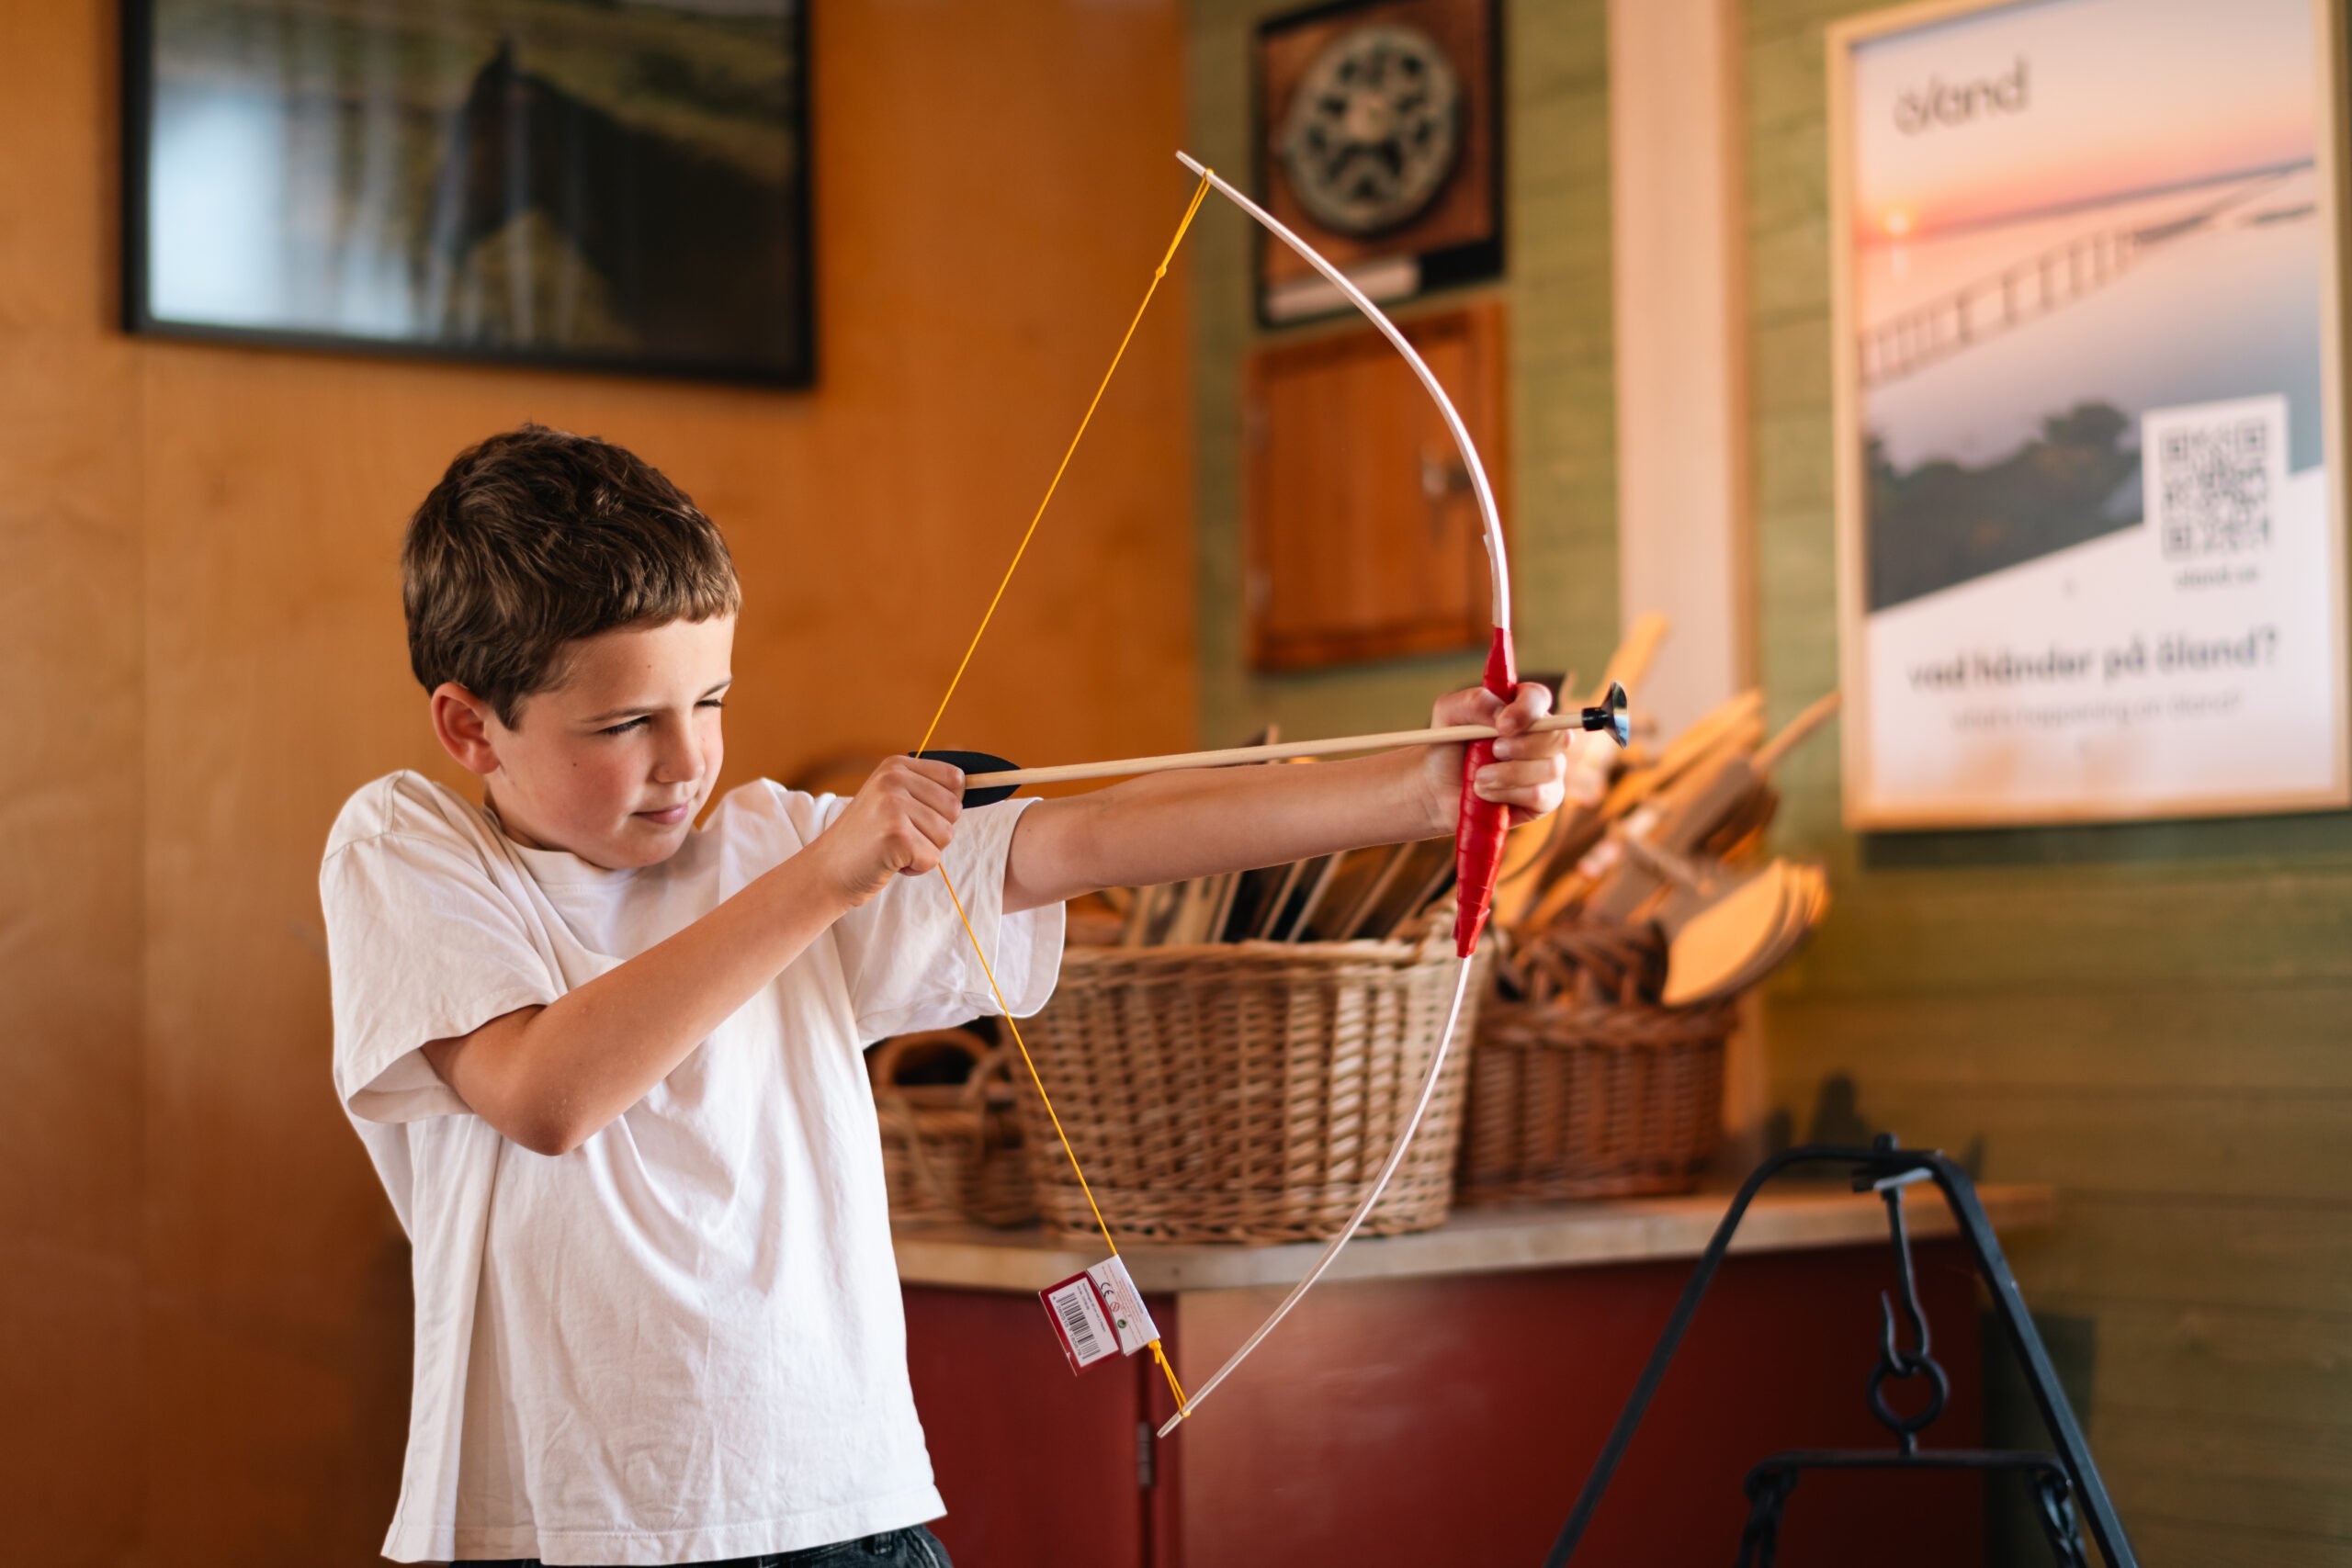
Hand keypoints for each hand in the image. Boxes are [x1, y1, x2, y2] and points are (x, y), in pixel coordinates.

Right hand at [808, 755, 964, 905]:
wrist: (825, 871)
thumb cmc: (867, 841)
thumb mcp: (892, 801)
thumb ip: (928, 789)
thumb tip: (987, 781)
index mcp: (896, 766)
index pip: (956, 779)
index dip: (945, 806)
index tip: (917, 818)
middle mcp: (894, 779)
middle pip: (955, 809)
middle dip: (934, 832)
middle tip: (899, 837)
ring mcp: (893, 805)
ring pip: (946, 836)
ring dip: (924, 851)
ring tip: (892, 849)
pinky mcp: (896, 835)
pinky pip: (933, 858)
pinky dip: (916, 868)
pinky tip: (889, 862)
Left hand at [1417, 681, 1572, 832]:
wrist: (1439, 790)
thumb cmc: (1447, 748)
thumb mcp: (1447, 715)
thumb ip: (1471, 702)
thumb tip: (1500, 711)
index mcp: (1520, 707)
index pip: (1538, 698)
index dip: (1526, 710)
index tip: (1501, 725)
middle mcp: (1541, 735)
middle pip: (1557, 735)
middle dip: (1522, 747)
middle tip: (1492, 753)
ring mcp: (1547, 767)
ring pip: (1550, 767)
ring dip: (1508, 775)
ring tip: (1478, 779)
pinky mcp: (1546, 797)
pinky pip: (1542, 795)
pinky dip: (1509, 795)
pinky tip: (1488, 794)